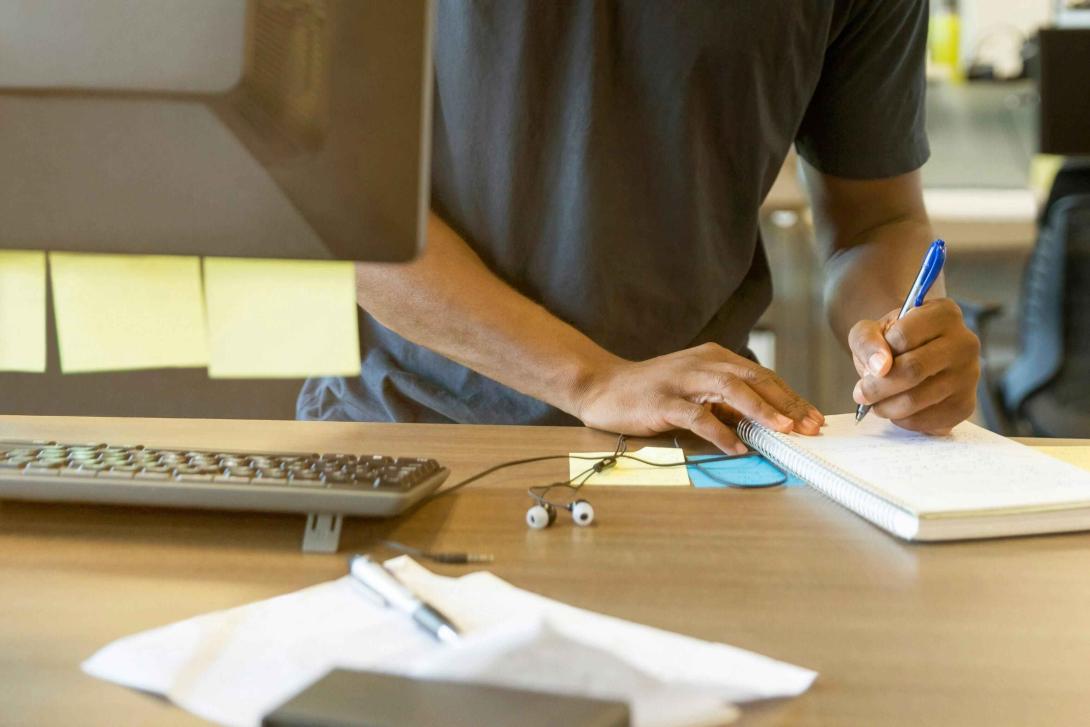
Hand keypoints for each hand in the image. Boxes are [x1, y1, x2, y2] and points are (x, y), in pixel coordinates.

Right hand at [575, 343, 823, 453]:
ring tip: (783, 430)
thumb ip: (725, 400)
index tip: (812, 419)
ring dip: (760, 411)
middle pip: (754, 379)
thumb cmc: (652, 391)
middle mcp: (703, 363)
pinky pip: (698, 415)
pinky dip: (720, 432)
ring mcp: (682, 380)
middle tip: (809, 427)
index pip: (762, 376)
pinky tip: (736, 447)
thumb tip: (765, 421)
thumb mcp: (695, 389)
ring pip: (731, 390)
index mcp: (714, 357)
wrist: (603, 386)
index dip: (790, 398)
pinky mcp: (663, 401)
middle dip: (786, 404)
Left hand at [849, 298, 979, 434]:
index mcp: (944, 313)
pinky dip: (902, 420)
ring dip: (885, 406)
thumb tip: (880, 367)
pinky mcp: (966, 405)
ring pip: (917, 399)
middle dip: (877, 387)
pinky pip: (928, 420)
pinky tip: (896, 409)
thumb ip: (867, 341)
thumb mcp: (871, 330)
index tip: (870, 364)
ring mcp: (970, 376)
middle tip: (861, 394)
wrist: (912, 357)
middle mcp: (965, 342)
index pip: (904, 336)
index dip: (879, 353)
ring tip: (875, 401)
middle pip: (913, 370)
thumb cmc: (891, 341)